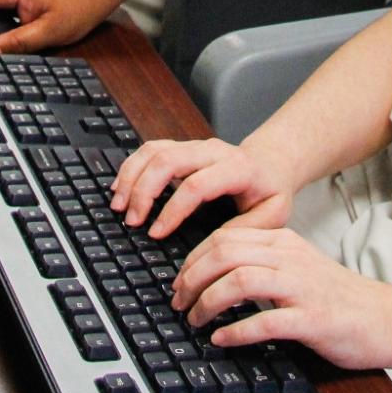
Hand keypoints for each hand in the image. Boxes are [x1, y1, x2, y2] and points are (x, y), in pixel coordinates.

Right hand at [110, 138, 294, 238]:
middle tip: (131, 220)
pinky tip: (120, 187)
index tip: (156, 233)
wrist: (271, 164)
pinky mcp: (182, 148)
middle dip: (144, 190)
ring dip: (132, 176)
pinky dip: (132, 166)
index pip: (197, 185)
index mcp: (237, 168)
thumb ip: (246, 230)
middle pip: (169, 160)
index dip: (173, 209)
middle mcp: (213, 151)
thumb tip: (212, 246)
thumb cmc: (270, 192)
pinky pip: (151, 149)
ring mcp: (195, 146)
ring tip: (118, 206)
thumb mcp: (273, 215)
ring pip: (155, 150)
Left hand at [171, 226, 391, 369]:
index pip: (225, 238)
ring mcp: (301, 287)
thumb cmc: (338, 297)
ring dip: (207, 302)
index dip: (193, 259)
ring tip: (195, 320)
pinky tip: (222, 340)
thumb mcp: (298, 266)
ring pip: (239, 281)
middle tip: (179, 302)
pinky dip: (236, 331)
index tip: (179, 282)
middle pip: (225, 254)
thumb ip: (263, 262)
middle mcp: (289, 258)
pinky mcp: (311, 319)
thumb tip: (215, 273)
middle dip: (192, 278)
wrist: (384, 317)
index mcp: (284, 242)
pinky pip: (264, 321)